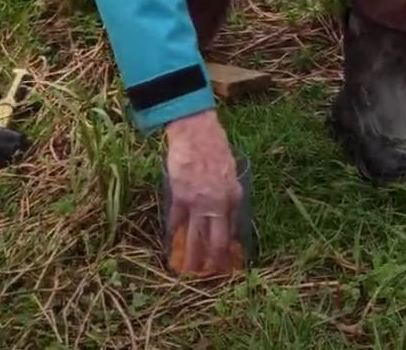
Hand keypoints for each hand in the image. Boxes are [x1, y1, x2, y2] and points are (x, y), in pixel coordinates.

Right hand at [162, 109, 243, 276]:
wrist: (195, 133)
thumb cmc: (216, 148)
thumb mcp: (232, 174)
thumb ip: (231, 197)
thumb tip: (228, 218)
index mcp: (233, 198)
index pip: (230, 231)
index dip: (227, 248)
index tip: (225, 260)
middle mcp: (216, 205)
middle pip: (214, 240)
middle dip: (211, 260)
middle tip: (207, 274)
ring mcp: (197, 202)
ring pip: (194, 236)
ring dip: (191, 254)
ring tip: (188, 269)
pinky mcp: (179, 196)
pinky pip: (176, 219)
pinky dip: (174, 231)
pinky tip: (172, 241)